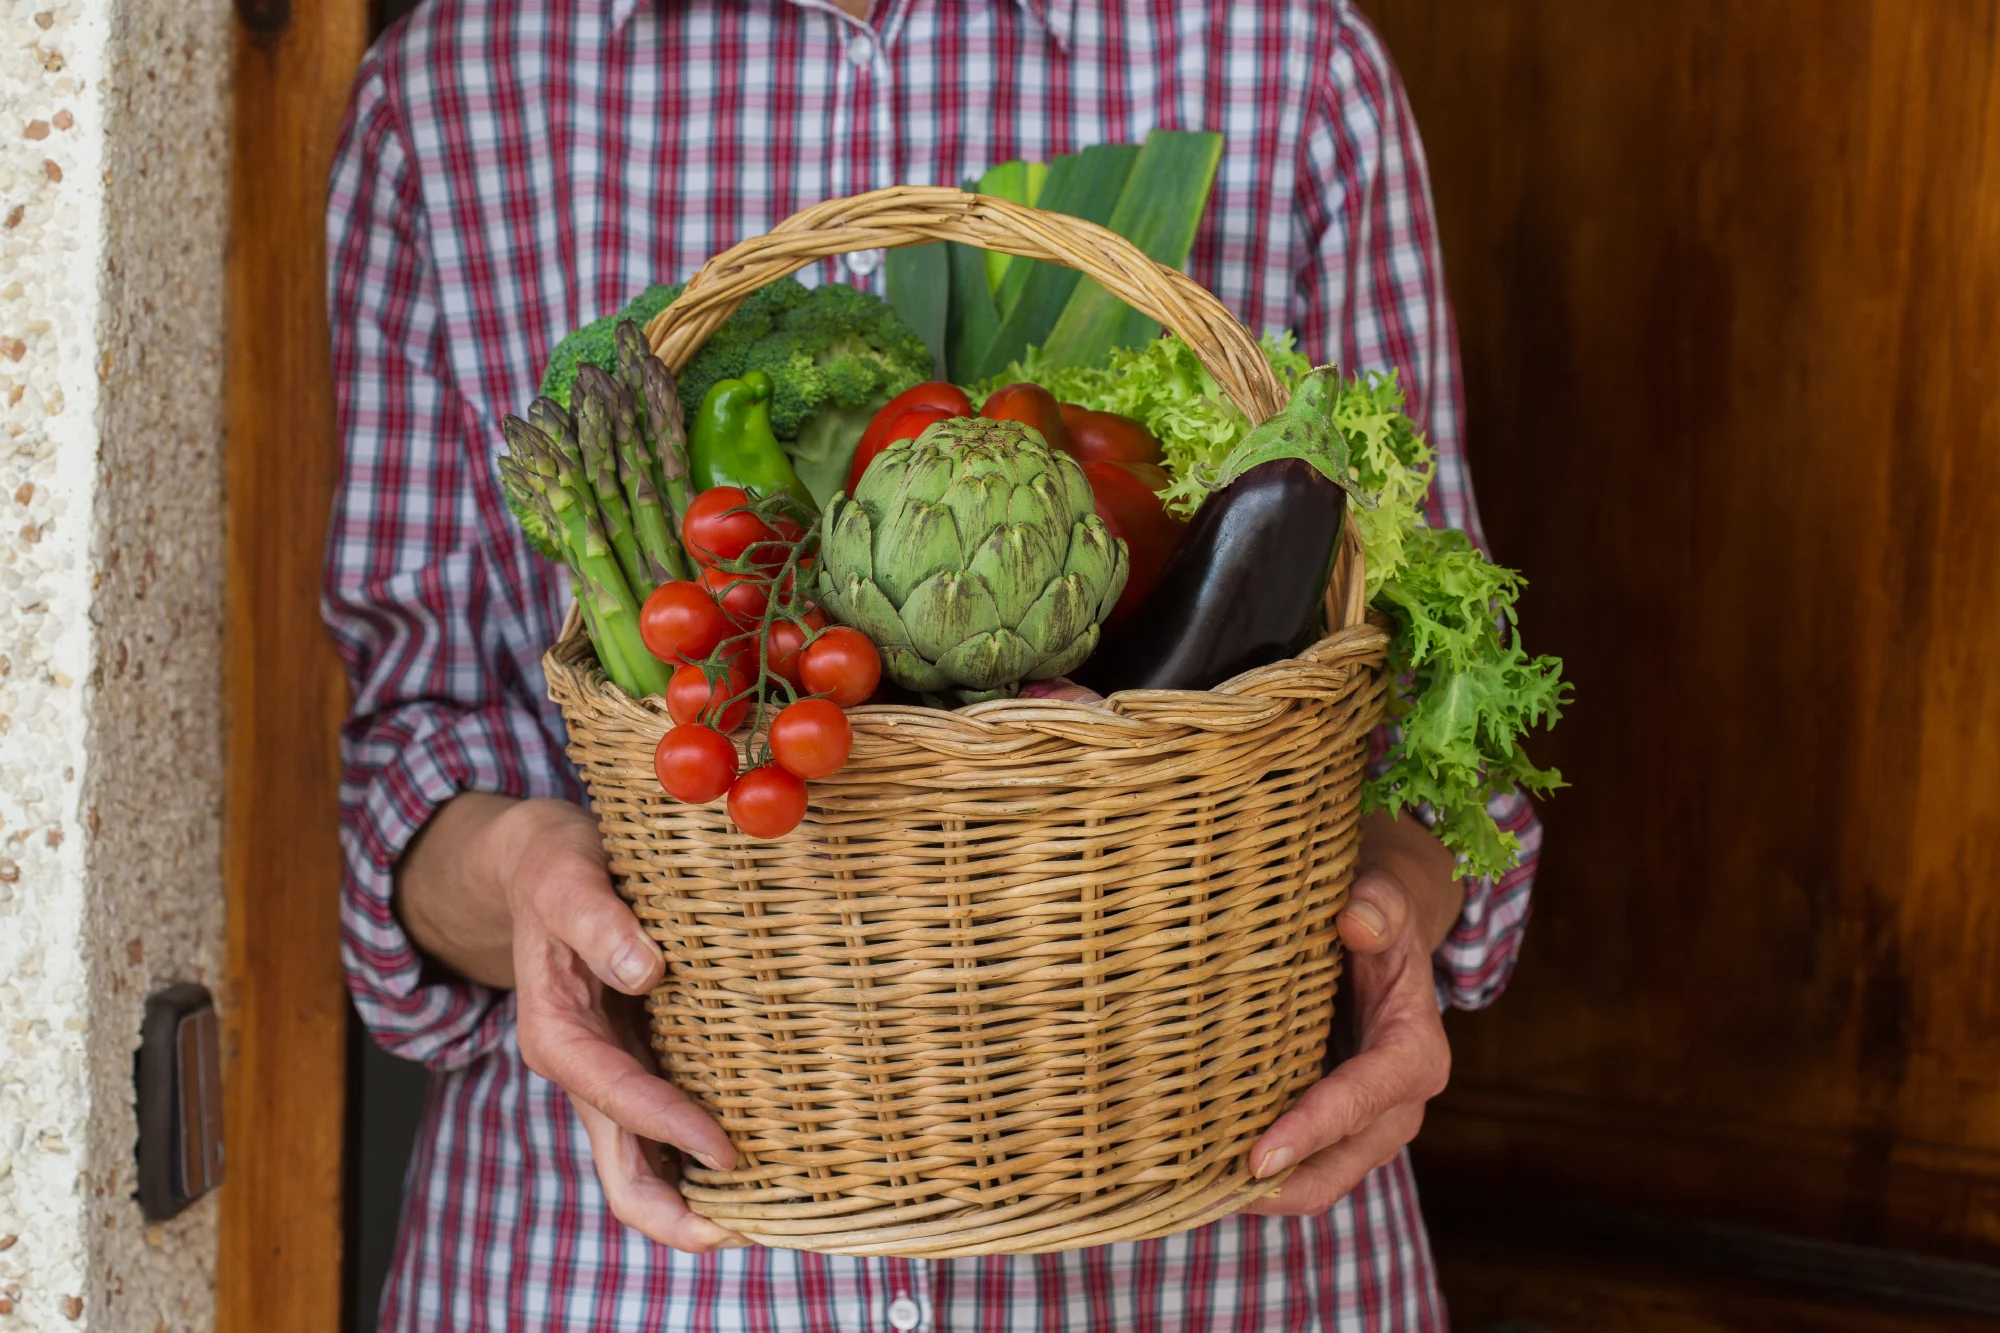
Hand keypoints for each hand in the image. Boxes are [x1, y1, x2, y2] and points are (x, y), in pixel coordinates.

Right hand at [398, 794, 747, 1251]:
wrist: (538, 866)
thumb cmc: (556, 868)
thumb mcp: (569, 878)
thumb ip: (601, 922)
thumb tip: (648, 970)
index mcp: (558, 1035)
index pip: (618, 1100)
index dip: (671, 1129)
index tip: (729, 1153)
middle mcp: (585, 1071)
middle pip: (623, 1173)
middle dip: (679, 1218)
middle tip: (751, 1233)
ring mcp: (614, 1075)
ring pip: (648, 1166)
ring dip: (697, 1201)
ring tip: (770, 1217)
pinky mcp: (641, 1063)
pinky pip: (668, 1131)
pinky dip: (702, 1160)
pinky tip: (762, 1166)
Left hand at [1242, 812, 1462, 1214]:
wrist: (1384, 936)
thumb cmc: (1381, 916)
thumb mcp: (1387, 899)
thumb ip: (1378, 906)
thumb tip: (1355, 920)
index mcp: (1415, 1055)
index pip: (1362, 1101)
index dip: (1312, 1129)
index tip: (1259, 1157)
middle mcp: (1396, 1105)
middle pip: (1339, 1166)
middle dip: (1279, 1188)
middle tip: (1205, 1194)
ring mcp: (1366, 1126)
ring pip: (1318, 1181)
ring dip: (1263, 1194)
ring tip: (1192, 1196)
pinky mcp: (1335, 1128)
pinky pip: (1302, 1169)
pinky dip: (1260, 1180)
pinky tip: (1203, 1176)